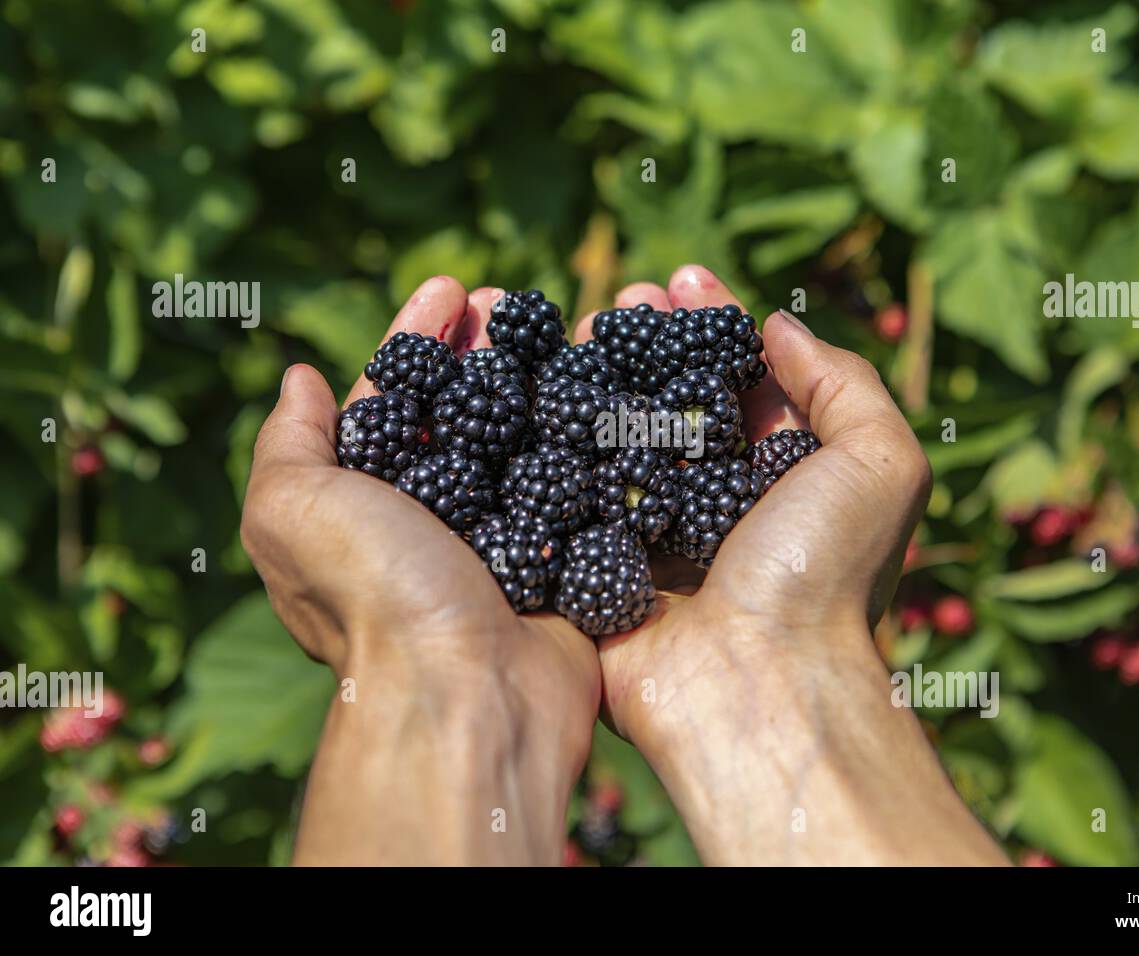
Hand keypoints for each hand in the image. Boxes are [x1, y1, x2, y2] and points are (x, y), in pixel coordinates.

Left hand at [241, 277, 598, 864]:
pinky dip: (589, 434)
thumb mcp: (293, 511)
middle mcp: (436, 520)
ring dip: (539, 377)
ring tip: (562, 323)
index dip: (415, 336)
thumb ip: (289, 444)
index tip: (450, 286)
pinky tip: (607, 387)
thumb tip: (299, 379)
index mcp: (369, 505)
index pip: (391, 399)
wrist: (470, 694)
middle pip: (462, 409)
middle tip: (511, 295)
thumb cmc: (374, 595)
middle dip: (483, 346)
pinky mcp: (565, 560)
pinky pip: (579, 482)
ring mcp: (505, 539)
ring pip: (524, 438)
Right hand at [580, 266, 1005, 864]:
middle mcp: (718, 500)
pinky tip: (534, 390)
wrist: (757, 684)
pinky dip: (550, 442)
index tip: (682, 276)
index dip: (714, 321)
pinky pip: (568, 494)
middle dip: (648, 340)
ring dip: (595, 377)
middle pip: (674, 399)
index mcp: (782, 474)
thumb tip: (778, 326)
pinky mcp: (598, 567)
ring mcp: (654, 533)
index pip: (742, 377)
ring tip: (572, 326)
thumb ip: (844, 382)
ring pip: (616, 437)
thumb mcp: (880, 463)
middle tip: (620, 296)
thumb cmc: (825, 573)